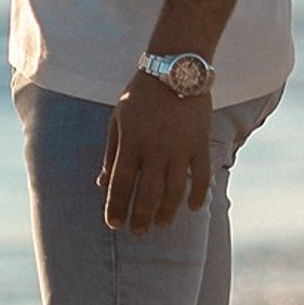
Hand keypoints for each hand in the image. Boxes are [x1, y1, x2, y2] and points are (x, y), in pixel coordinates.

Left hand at [98, 79, 213, 232]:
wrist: (175, 71)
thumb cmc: (140, 96)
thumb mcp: (117, 120)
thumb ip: (111, 152)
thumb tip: (102, 182)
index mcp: (131, 141)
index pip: (121, 183)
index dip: (116, 206)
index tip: (113, 224)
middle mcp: (155, 149)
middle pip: (148, 193)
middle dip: (141, 216)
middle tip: (138, 233)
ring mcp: (180, 148)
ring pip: (175, 190)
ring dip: (167, 211)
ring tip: (161, 225)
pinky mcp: (200, 145)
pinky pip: (201, 176)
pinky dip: (198, 194)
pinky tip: (193, 208)